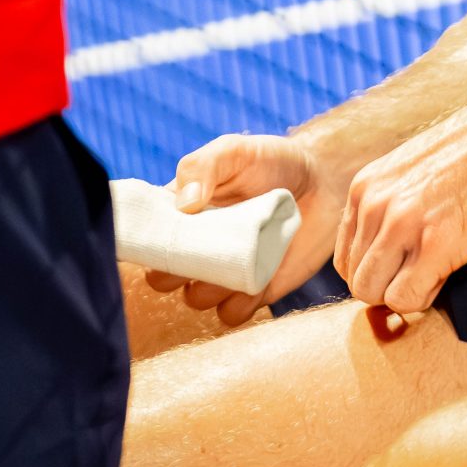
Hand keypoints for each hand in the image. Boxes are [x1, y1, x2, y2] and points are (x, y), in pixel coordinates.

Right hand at [139, 131, 342, 326]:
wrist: (323, 182)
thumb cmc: (273, 161)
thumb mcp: (234, 152)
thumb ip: (203, 167)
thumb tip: (183, 205)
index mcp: (178, 215)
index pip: (143, 239)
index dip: (146, 242)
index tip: (165, 233)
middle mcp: (195, 248)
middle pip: (161, 276)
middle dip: (176, 270)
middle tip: (206, 246)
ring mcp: (222, 273)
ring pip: (195, 300)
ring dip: (210, 287)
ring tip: (240, 258)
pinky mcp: (252, 292)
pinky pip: (231, 315)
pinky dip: (239, 303)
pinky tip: (258, 278)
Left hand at [335, 90, 466, 312]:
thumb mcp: (419, 164)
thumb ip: (394, 198)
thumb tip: (387, 241)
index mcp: (366, 183)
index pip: (346, 254)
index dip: (378, 269)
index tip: (409, 265)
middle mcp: (375, 202)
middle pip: (356, 278)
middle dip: (389, 286)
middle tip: (425, 274)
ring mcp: (403, 223)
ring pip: (372, 294)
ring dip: (404, 295)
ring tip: (438, 273)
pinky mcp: (436, 244)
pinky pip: (405, 299)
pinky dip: (425, 300)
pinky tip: (448, 275)